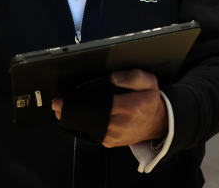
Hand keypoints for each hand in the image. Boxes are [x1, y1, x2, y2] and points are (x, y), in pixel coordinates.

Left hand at [51, 69, 166, 147]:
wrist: (160, 123)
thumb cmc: (151, 102)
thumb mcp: (149, 82)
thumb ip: (132, 77)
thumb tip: (113, 77)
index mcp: (130, 107)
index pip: (100, 103)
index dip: (80, 101)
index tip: (65, 98)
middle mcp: (121, 124)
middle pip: (90, 117)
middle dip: (72, 111)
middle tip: (58, 104)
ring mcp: (116, 135)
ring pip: (89, 127)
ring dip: (75, 120)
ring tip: (62, 111)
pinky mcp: (112, 142)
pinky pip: (93, 134)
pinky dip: (83, 126)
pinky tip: (76, 119)